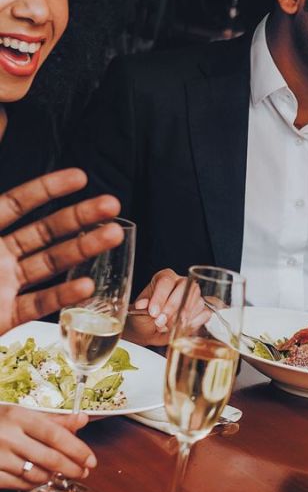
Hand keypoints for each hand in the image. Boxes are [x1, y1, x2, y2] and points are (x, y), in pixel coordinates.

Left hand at [0, 169, 121, 333]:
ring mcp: (5, 284)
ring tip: (113, 236)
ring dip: (83, 249)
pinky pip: (38, 303)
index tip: (80, 177)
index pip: (18, 204)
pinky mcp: (6, 314)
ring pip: (50, 263)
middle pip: (45, 231)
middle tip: (111, 206)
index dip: (48, 189)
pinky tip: (87, 286)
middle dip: (79, 217)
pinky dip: (63, 295)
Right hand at [0, 404, 96, 490]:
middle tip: (84, 472)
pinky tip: (37, 477)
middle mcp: (7, 436)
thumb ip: (53, 420)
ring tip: (57, 472)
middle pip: (50, 458)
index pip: (56, 435)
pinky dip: (32, 483)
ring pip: (36, 474)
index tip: (91, 460)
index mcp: (18, 417)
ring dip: (52, 476)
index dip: (77, 449)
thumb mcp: (21, 415)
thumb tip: (83, 419)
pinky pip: (19, 484)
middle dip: (72, 468)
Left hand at [126, 269, 196, 345]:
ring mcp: (194, 296)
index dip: (160, 297)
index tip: (153, 312)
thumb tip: (142, 304)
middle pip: (185, 288)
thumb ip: (141, 307)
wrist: (149, 331)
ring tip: (167, 327)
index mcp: (165, 278)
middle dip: (172, 308)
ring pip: (196, 301)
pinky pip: (204, 314)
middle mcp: (181, 283)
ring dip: (182, 318)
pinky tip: (181, 328)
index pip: (166, 282)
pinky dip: (193, 323)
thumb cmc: (144, 317)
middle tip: (160, 322)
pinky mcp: (201, 309)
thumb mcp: (137, 311)